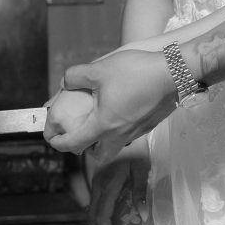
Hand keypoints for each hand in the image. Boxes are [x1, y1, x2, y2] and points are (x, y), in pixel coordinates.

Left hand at [44, 49, 176, 158]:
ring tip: (100, 118)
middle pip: (99, 154)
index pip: (74, 143)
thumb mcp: (100, 69)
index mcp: (104, 125)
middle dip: (86, 148)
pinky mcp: (149, 125)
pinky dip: (120, 128)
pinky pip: (129, 134)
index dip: (58, 142)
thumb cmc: (136, 72)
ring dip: (104, 138)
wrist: (174, 73)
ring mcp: (137, 132)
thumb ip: (76, 76)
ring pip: (116, 145)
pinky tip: (120, 108)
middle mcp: (120, 135)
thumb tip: (65, 82)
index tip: (51, 138)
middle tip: (80, 133)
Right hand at [86, 137, 150, 224]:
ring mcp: (95, 183)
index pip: (102, 216)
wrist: (124, 128)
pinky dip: (97, 224)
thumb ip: (140, 193)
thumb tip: (142, 218)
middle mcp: (97, 186)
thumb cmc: (137, 149)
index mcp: (107, 184)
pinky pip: (94, 207)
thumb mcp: (141, 169)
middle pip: (91, 220)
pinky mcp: (97, 182)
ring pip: (90, 215)